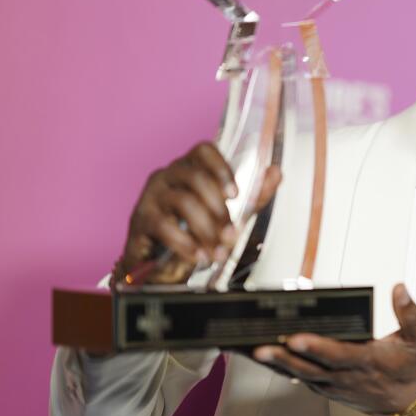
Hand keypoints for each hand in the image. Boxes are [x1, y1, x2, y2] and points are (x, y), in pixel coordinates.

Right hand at [116, 142, 280, 283]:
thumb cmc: (193, 231)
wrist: (159, 264)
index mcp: (189, 168)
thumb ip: (254, 195)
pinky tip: (198, 256)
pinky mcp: (140, 219)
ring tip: (217, 252)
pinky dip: (185, 244)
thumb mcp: (229, 214)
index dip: (220, 168)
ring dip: (206, 230)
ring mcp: (151, 195)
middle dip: (218, 209)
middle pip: (195, 177)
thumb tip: (276, 172)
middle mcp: (168, 176)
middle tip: (231, 234)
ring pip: (183, 201)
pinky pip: (164, 226)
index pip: (203, 151)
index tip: (235, 194)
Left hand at [252, 284, 415, 415]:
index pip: (337, 355)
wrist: (405, 403)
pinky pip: (298, 377)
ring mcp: (332, 384)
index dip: (316, 347)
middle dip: (284, 357)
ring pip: (299, 374)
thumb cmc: (408, 369)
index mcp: (366, 360)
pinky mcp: (325, 388)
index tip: (296, 337)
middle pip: (309, 367)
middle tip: (260, 346)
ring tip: (249, 348)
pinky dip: (280, 367)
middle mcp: (345, 375)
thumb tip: (400, 289)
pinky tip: (262, 355)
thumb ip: (410, 314)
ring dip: (275, 362)